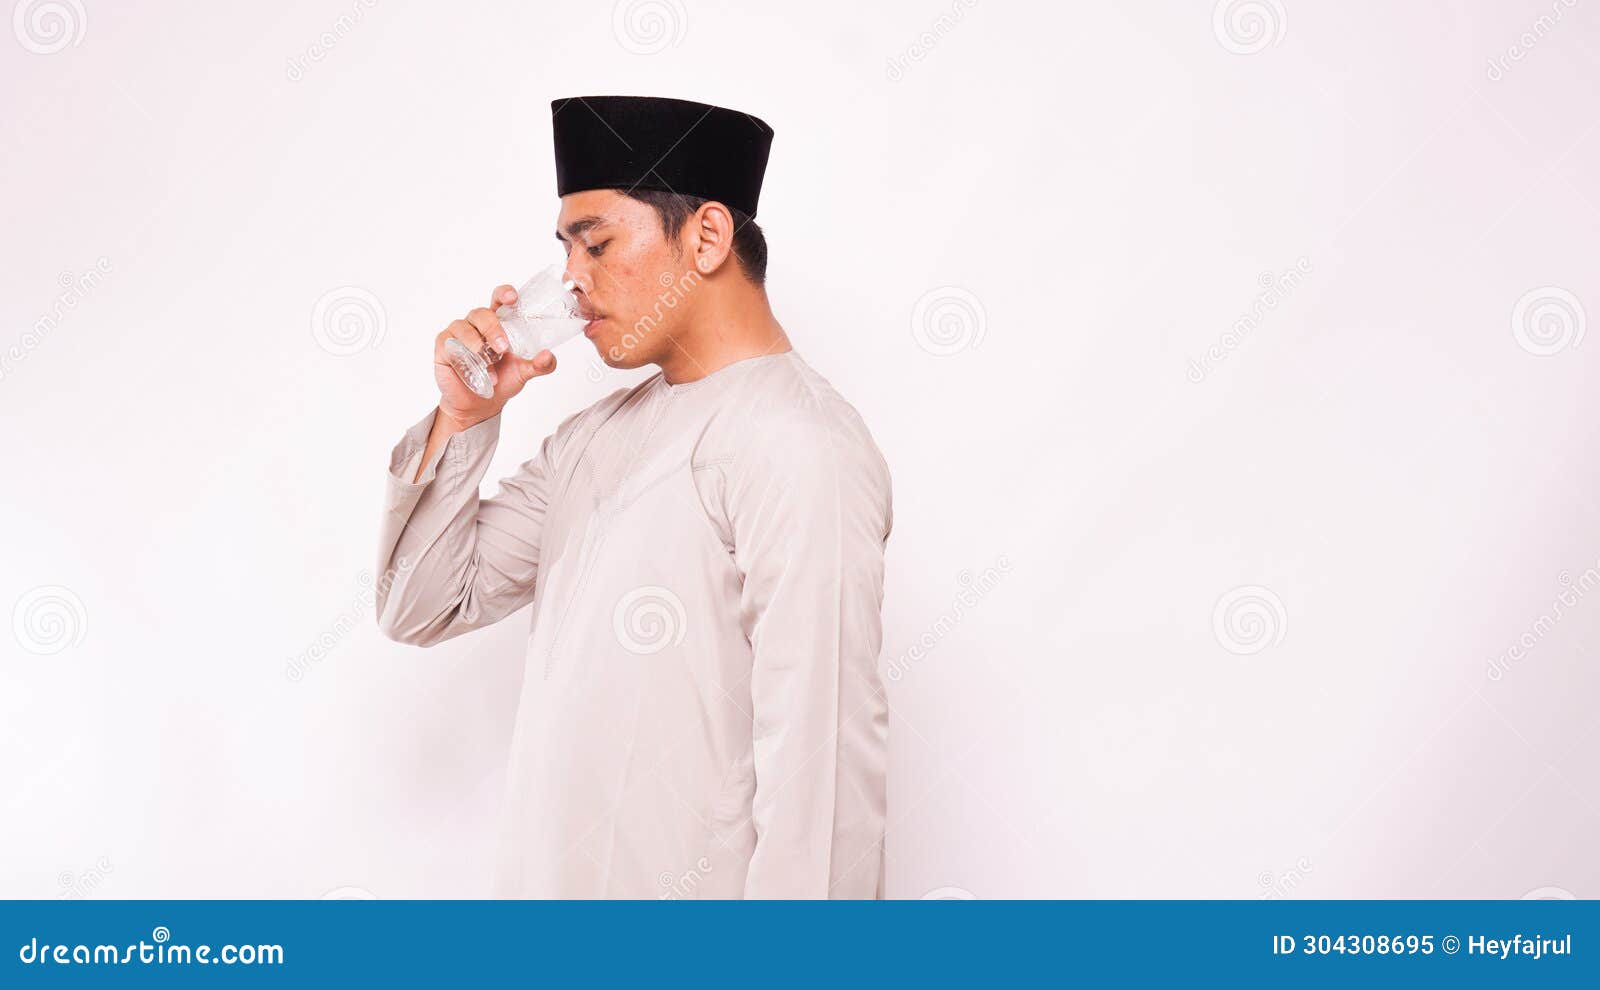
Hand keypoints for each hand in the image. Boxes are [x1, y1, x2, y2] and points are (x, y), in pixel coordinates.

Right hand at [432, 284, 557, 429]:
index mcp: (498, 322)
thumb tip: (548, 356)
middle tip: (503, 348)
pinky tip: (473, 371)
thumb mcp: (524, 372)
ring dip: (477, 346)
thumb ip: (539, 365)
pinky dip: (462, 358)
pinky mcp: (444, 347)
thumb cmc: (502, 380)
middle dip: (493, 329)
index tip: (512, 298)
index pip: (498, 299)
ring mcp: (458, 334)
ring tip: (489, 366)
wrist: (480, 405)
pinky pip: (449, 344)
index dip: (504, 294)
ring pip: (464, 328)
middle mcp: (476, 324)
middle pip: (481, 313)